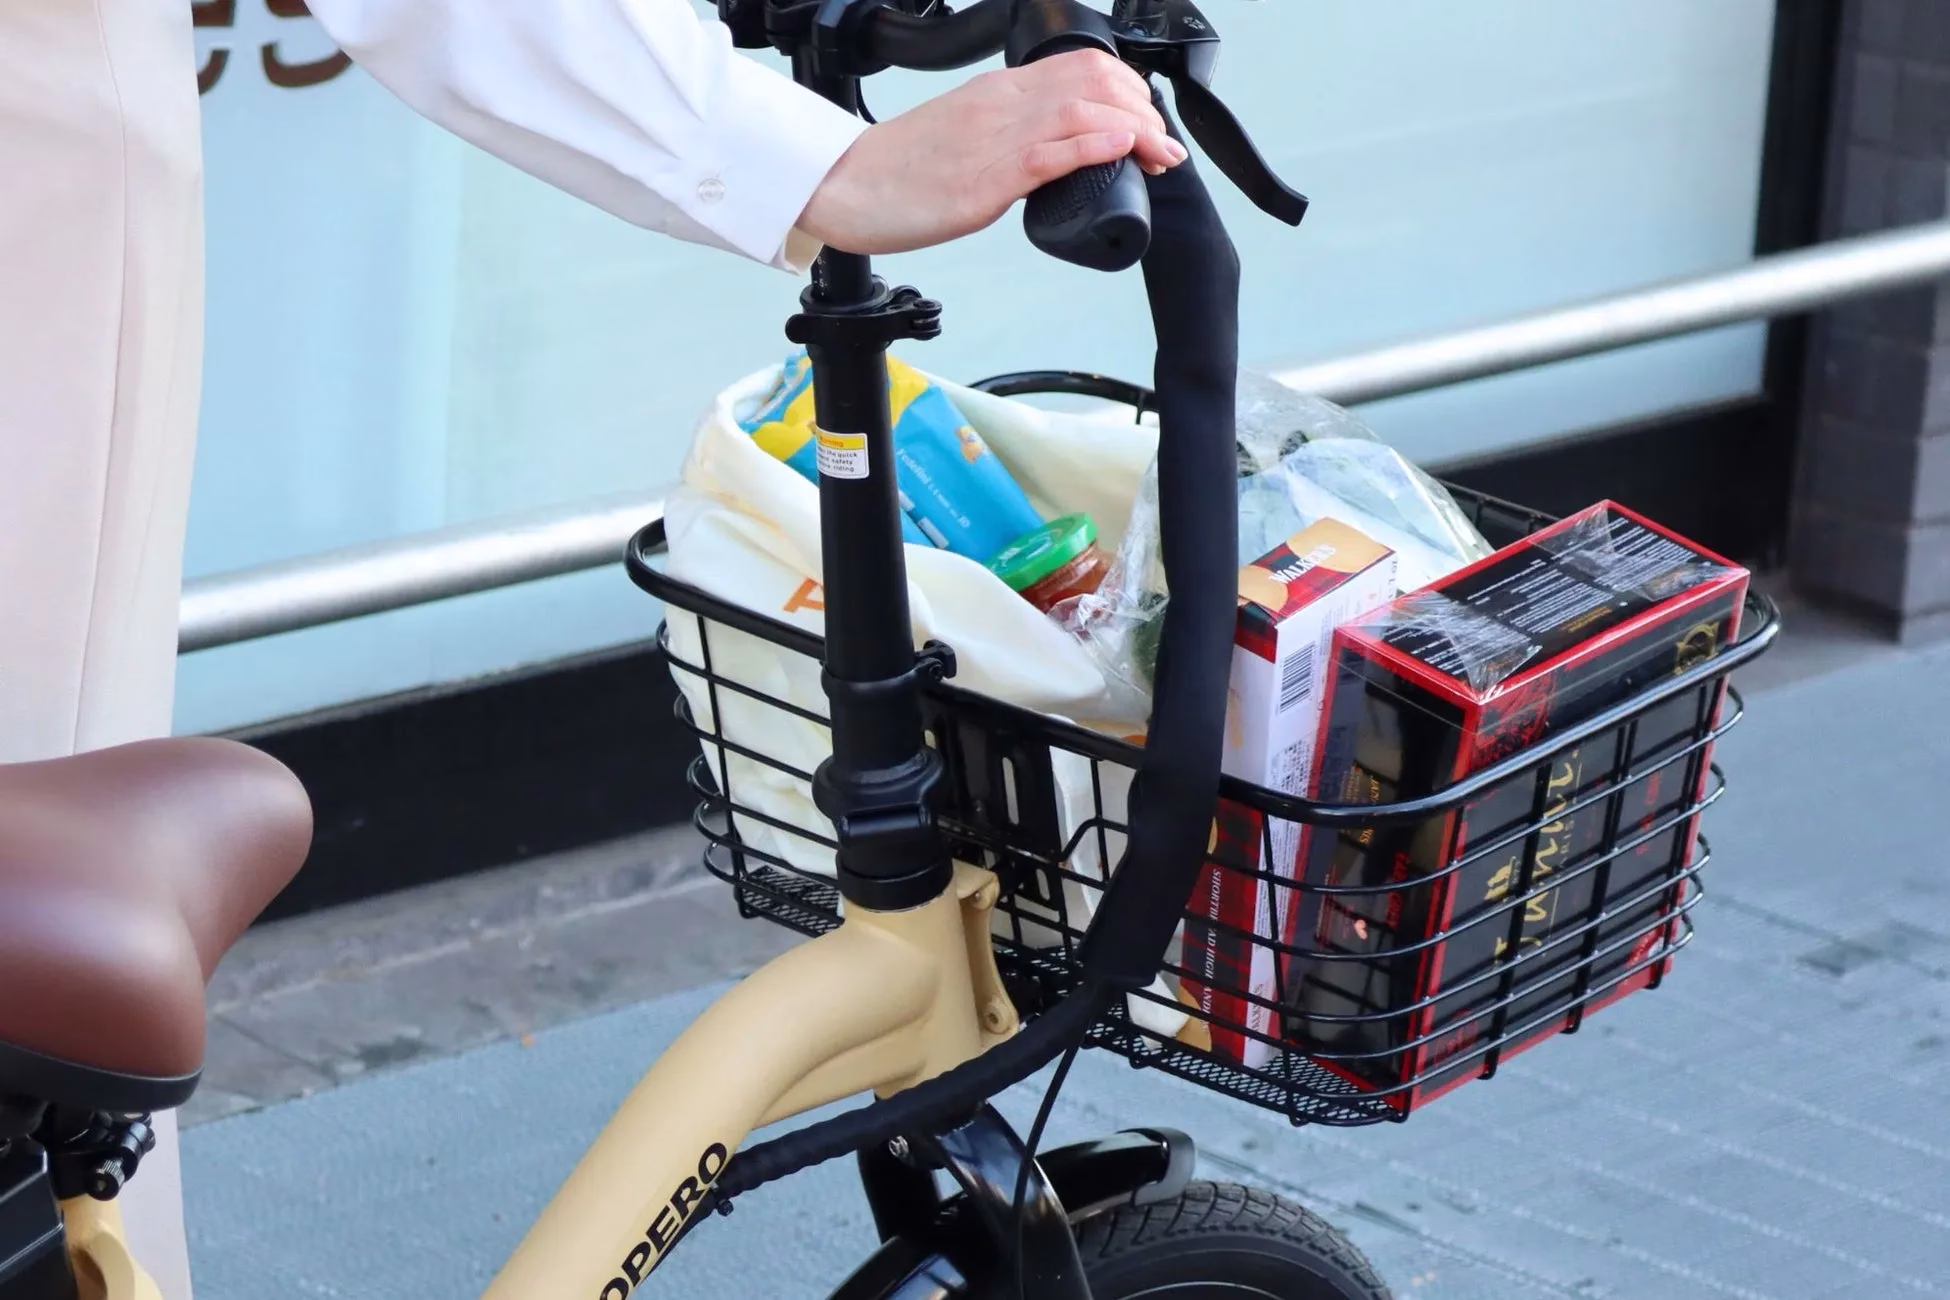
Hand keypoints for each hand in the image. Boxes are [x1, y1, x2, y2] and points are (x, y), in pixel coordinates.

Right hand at [797, 49, 1186, 255]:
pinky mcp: (984, 181)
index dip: (1127, 91)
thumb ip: (1008, 139)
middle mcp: (1001, 106)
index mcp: (997, 93)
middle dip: (1142, 110)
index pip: (1080, 69)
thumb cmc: (898, 173)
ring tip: (1159, 153)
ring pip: (1082, 113)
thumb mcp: (964, 140)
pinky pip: (1048, 154)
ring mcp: (994, 141)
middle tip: (1163, 146)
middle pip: (1093, 83)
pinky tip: (1122, 148)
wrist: (845, 188)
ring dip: (1133, 132)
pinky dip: (1093, 147)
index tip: (1146, 123)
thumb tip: (1051, 156)